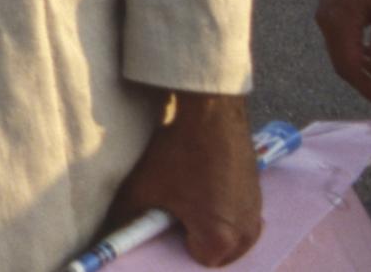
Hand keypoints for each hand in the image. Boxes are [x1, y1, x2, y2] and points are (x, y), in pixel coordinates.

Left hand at [108, 92, 262, 265]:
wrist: (212, 112)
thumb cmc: (179, 152)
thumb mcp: (144, 188)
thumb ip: (127, 218)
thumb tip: (110, 232)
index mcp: (221, 239)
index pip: (197, 259)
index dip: (177, 241)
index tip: (166, 221)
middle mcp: (247, 233)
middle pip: (218, 253)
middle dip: (197, 237)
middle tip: (178, 209)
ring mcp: (257, 213)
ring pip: (231, 235)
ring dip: (212, 224)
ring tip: (192, 195)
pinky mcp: (259, 194)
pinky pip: (240, 216)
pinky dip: (225, 209)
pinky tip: (206, 184)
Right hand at [314, 0, 370, 106]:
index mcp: (340, 25)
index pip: (350, 68)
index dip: (368, 88)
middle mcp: (327, 24)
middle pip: (342, 64)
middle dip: (366, 82)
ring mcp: (327, 16)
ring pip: (342, 53)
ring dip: (364, 67)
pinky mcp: (331, 10)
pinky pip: (342, 40)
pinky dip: (359, 52)